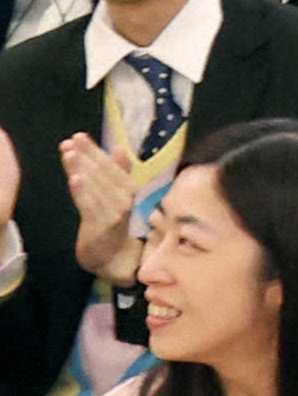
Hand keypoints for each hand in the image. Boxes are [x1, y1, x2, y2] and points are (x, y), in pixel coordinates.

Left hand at [60, 135, 140, 283]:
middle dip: (86, 155)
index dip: (95, 150)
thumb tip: (119, 147)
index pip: (112, 165)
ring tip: (68, 153)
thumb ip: (121, 172)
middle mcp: (126, 199)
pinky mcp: (102, 226)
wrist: (114, 257)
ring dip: (81, 168)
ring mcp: (115, 213)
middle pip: (104, 173)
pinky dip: (82, 192)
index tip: (79, 137)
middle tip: (72, 140)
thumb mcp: (120, 196)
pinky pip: (90, 206)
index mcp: (131, 190)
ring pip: (95, 187)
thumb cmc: (115, 224)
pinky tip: (75, 178)